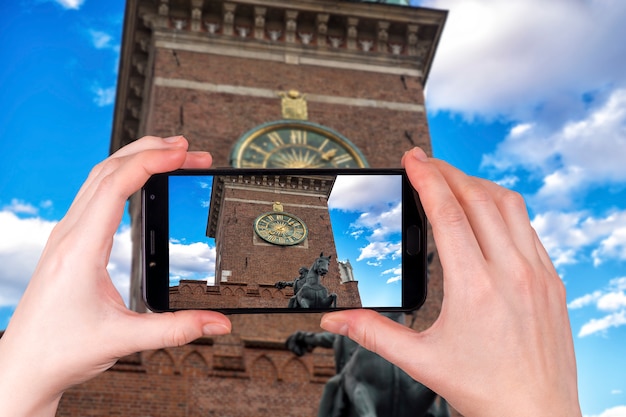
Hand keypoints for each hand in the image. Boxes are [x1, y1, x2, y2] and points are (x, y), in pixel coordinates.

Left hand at [0, 136, 231, 415]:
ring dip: (134, 159)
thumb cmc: (60, 350)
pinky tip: (138, 180)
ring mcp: (67, 235)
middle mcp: (70, 234)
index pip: (117, 186)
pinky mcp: (70, 242)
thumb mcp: (125, 339)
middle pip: (108, 169)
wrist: (24, 365)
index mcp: (81, 248)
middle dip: (150, 151)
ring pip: (99, 177)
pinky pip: (95, 193)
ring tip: (169, 155)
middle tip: (187, 148)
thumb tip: (218, 323)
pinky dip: (122, 176)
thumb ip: (177, 329)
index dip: (152, 161)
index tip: (182, 152)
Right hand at [321, 148, 580, 415]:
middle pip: (477, 198)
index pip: (447, 214)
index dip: (426, 178)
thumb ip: (373, 333)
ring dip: (478, 184)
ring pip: (509, 206)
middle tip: (426, 162)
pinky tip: (489, 213)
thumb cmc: (485, 390)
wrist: (537, 414)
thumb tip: (336, 320)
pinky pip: (529, 227)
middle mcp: (511, 272)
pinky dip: (504, 208)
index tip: (413, 159)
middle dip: (448, 171)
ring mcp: (538, 274)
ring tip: (455, 180)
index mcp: (475, 288)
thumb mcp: (420, 360)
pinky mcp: (552, 280)